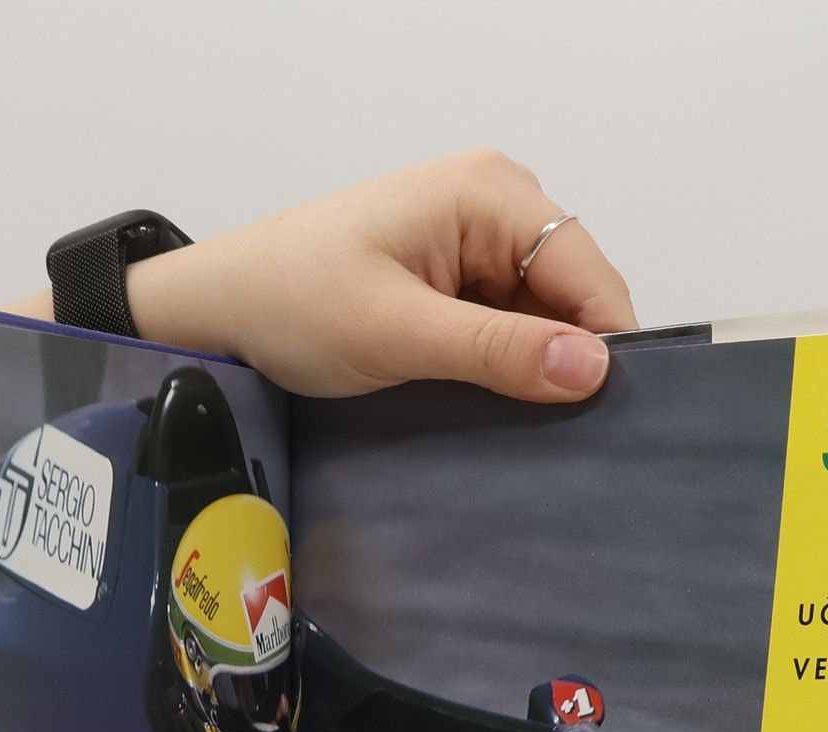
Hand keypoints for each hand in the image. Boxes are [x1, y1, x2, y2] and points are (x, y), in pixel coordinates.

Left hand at [23, 151, 638, 403]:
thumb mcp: (398, 332)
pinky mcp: (452, 282)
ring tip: (527, 433)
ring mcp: (474, 244)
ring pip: (542, 319)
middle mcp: (495, 204)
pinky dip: (506, 369)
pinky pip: (506, 328)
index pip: (589, 274)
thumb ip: (498, 350)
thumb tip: (593, 370)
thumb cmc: (292, 303)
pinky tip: (497, 410)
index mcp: (490, 193)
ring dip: (536, 371)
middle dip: (571, 361)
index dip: (608, 347)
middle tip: (566, 443)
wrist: (217, 308)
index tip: (610, 425)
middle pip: (573, 295)